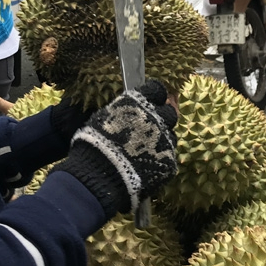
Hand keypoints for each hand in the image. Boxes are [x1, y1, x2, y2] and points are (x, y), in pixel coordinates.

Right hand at [51, 80, 177, 217]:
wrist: (99, 176)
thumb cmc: (94, 144)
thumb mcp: (104, 118)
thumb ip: (122, 112)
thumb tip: (128, 111)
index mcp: (140, 103)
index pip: (157, 90)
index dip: (154, 97)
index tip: (149, 103)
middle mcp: (157, 118)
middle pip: (170, 113)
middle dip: (161, 119)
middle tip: (149, 129)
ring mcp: (165, 141)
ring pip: (170, 136)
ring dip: (161, 141)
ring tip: (145, 151)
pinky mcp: (168, 163)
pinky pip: (167, 158)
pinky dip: (158, 161)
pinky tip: (146, 167)